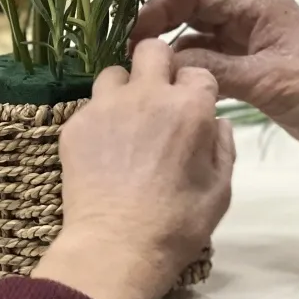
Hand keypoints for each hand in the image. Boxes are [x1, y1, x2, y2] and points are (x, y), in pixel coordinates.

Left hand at [33, 40, 234, 298]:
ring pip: (114, 73)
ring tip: (126, 120)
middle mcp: (147, 95)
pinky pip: (90, 106)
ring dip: (124, 89)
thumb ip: (223, 146)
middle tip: (158, 97)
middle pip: (152, 50)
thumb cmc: (178, 224)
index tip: (193, 110)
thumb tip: (216, 122)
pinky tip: (104, 149)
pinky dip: (99, 120)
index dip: (197, 90)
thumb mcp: (220, 190)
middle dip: (159, 66)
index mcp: (190, 107)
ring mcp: (106, 107)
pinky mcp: (75, 124)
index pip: (199, 72)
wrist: (117, 247)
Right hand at [134, 0, 298, 199]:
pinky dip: (189, 73)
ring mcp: (249, 43)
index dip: (160, 9)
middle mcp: (250, 16)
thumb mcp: (264, 80)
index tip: (132, 35)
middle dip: (159, 30)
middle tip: (130, 58)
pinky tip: (170, 91)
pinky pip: (208, 63)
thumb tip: (162, 63)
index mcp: (257, 3)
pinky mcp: (249, 69)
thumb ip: (212, 69)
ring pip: (197, 39)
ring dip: (173, 55)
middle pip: (191, 12)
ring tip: (145, 77)